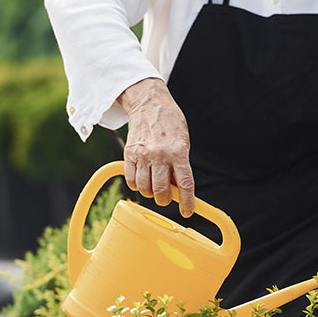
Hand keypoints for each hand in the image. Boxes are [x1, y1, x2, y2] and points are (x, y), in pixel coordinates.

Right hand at [117, 78, 194, 216]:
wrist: (149, 104)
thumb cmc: (170, 123)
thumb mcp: (183, 142)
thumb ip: (181, 165)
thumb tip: (179, 189)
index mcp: (178, 151)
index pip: (185, 184)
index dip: (187, 202)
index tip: (188, 211)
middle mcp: (160, 154)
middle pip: (161, 190)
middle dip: (165, 200)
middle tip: (166, 197)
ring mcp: (143, 155)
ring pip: (144, 188)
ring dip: (150, 193)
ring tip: (154, 186)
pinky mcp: (129, 154)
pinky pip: (131, 179)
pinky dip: (137, 185)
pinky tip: (143, 179)